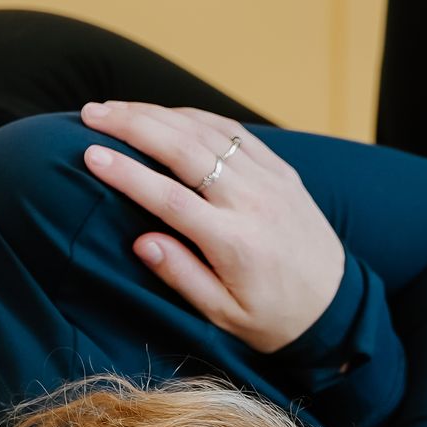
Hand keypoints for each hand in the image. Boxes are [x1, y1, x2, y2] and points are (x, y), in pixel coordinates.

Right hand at [81, 102, 346, 355]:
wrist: (336, 306)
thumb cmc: (273, 318)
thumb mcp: (224, 315)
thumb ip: (182, 276)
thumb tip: (140, 241)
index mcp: (235, 242)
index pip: (170, 199)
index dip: (128, 174)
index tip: (90, 154)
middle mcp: (253, 202)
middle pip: (184, 151)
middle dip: (133, 126)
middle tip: (91, 115)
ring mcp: (270, 180)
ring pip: (207, 132)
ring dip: (157, 114)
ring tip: (115, 108)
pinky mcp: (281, 170)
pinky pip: (234, 132)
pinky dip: (195, 117)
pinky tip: (164, 113)